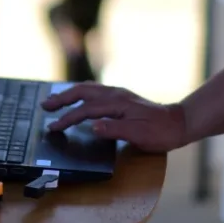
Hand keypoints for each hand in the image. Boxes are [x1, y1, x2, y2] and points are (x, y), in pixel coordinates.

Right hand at [41, 83, 186, 152]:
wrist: (178, 123)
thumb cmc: (159, 132)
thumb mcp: (137, 134)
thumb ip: (114, 129)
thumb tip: (92, 126)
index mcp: (116, 103)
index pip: (85, 110)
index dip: (67, 118)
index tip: (53, 127)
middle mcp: (115, 94)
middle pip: (82, 91)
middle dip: (62, 98)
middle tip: (45, 105)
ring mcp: (119, 94)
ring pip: (88, 88)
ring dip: (70, 93)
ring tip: (55, 99)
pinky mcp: (122, 97)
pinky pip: (95, 90)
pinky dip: (81, 92)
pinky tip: (79, 97)